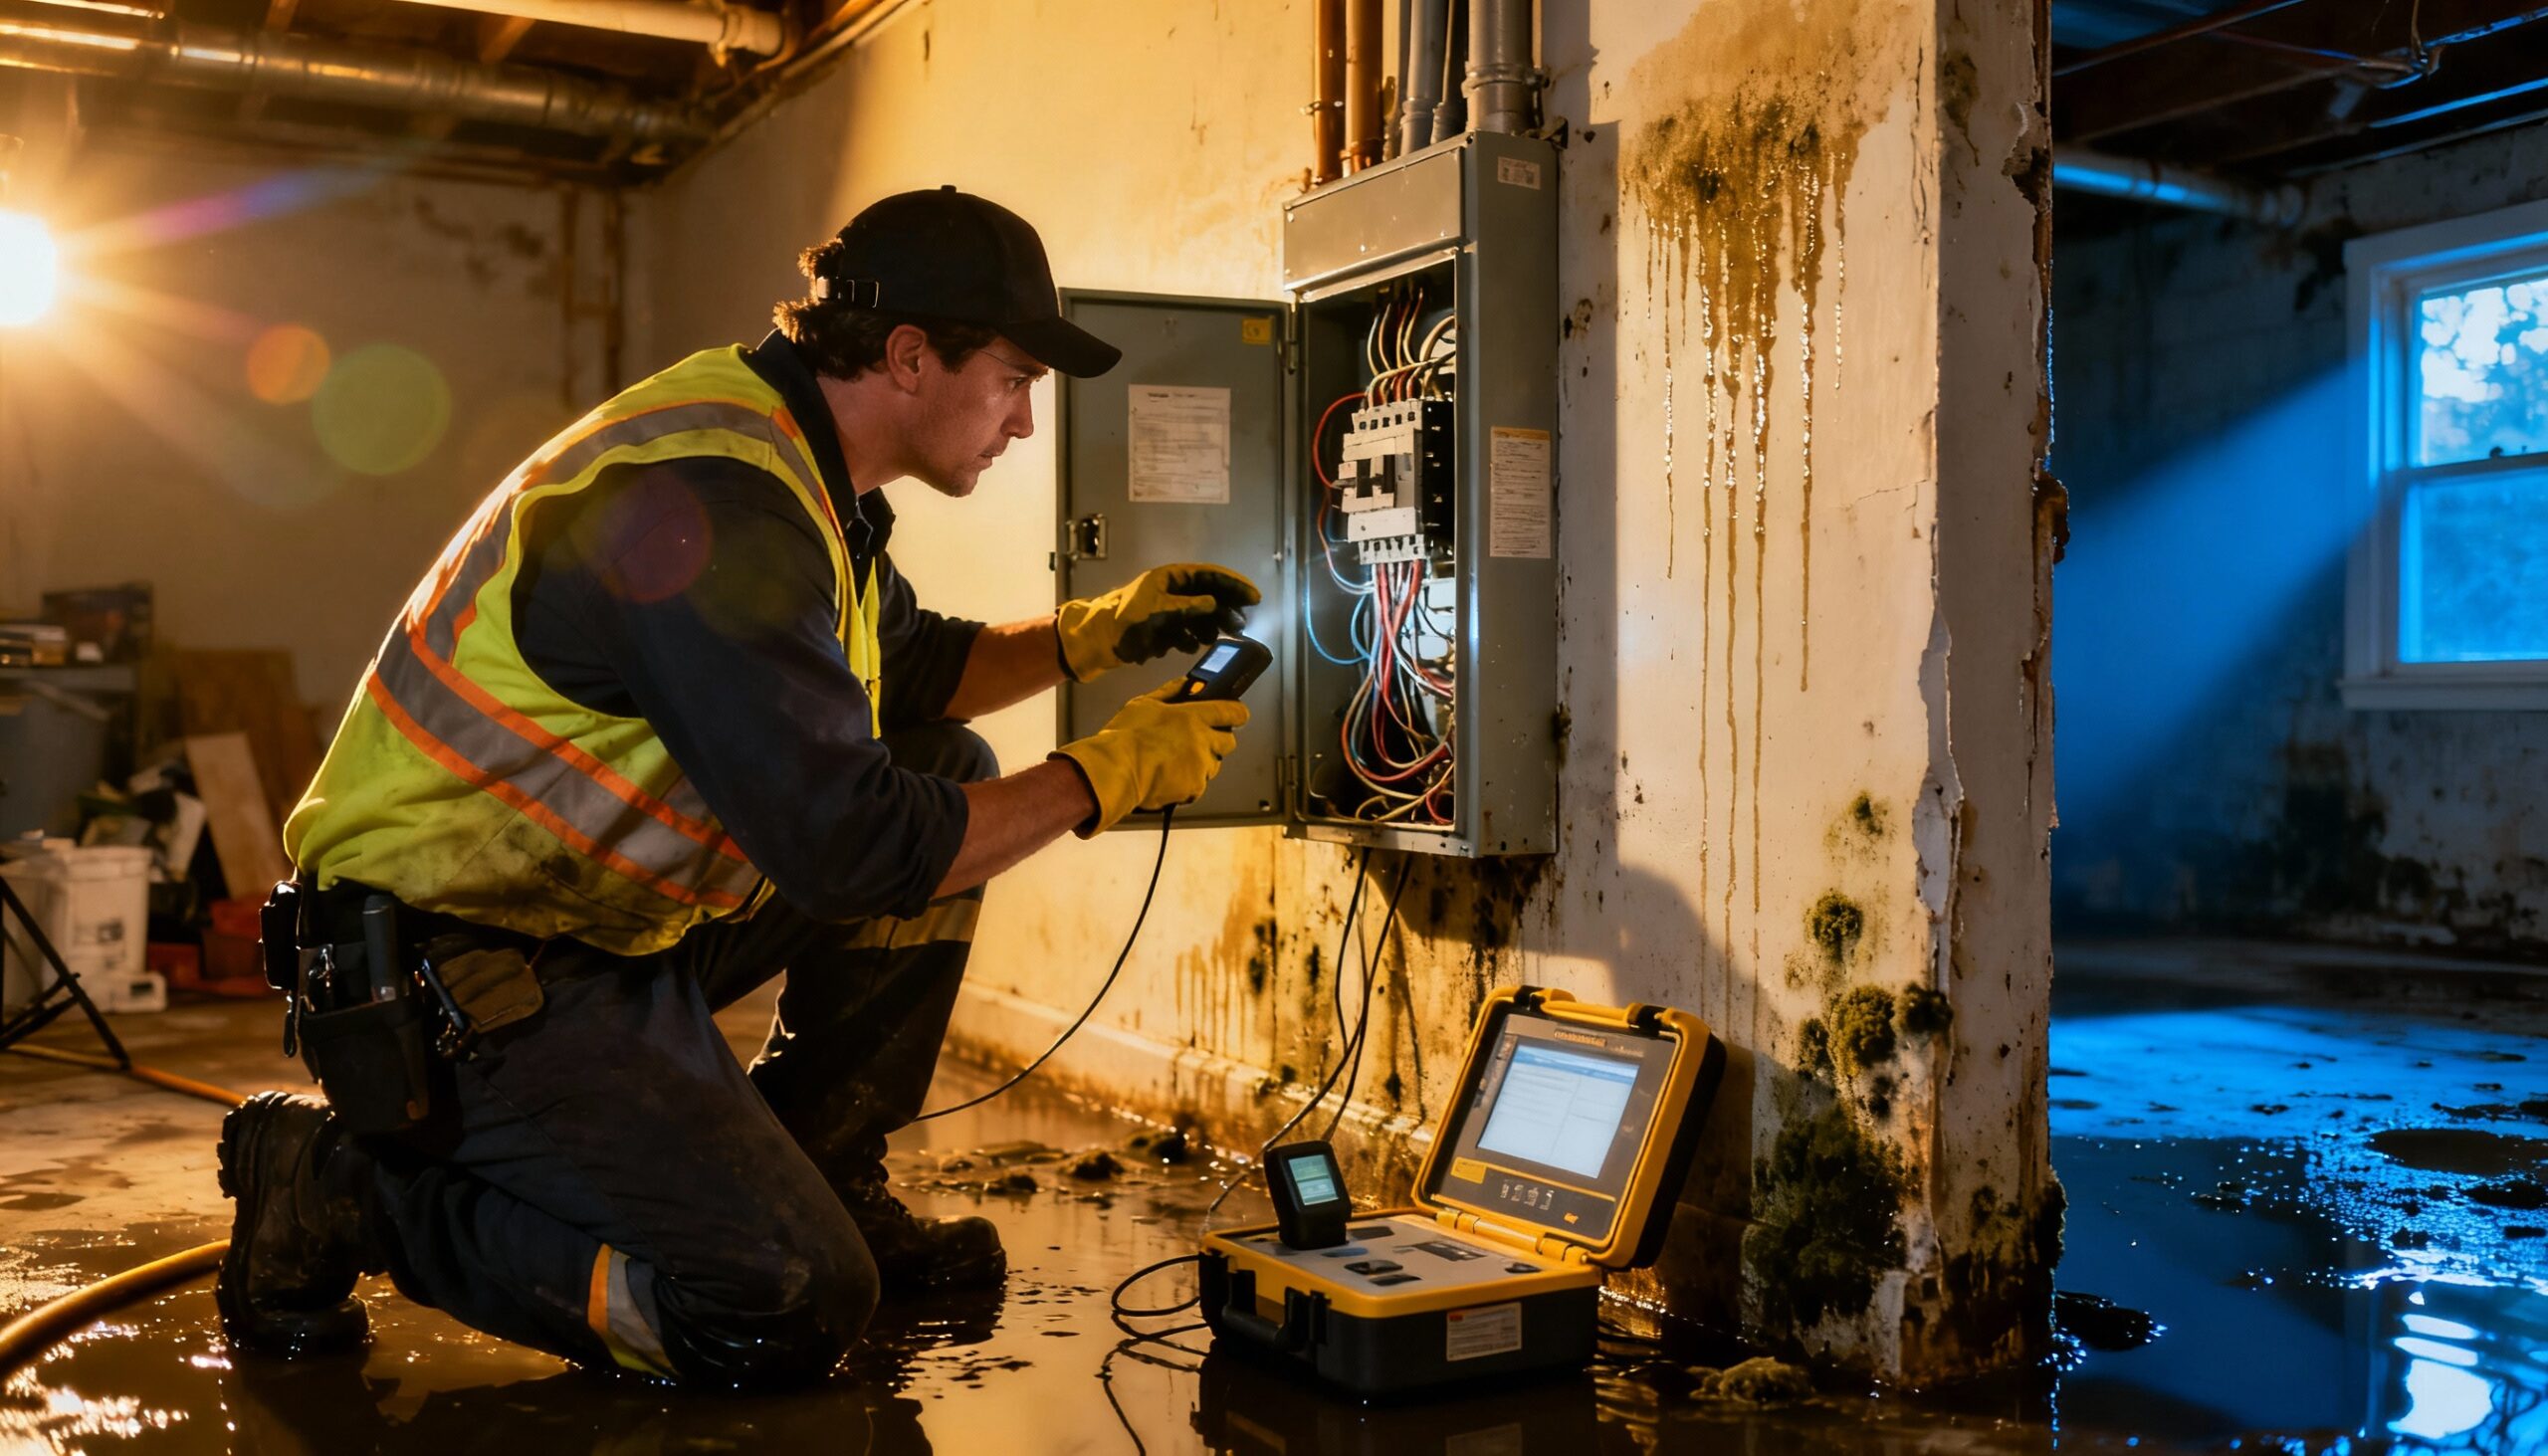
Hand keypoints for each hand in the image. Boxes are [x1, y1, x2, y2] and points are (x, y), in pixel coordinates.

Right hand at [1050, 681, 1249, 834]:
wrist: (1116, 771)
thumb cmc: (1125, 737)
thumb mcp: (1144, 703)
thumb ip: (1170, 691)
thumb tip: (1186, 683)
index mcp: (1193, 716)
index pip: (1232, 711)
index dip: (1237, 713)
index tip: (1237, 714)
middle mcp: (1202, 741)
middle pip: (1229, 742)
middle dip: (1218, 741)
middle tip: (1198, 741)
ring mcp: (1200, 766)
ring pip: (1214, 765)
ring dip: (1202, 762)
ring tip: (1175, 762)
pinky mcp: (1194, 788)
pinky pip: (1199, 785)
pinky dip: (1188, 783)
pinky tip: (1169, 777)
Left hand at [1054, 563, 1259, 680]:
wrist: (1095, 642)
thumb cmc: (1123, 622)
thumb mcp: (1160, 612)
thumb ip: (1189, 607)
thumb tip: (1214, 603)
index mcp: (1170, 578)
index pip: (1210, 575)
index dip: (1234, 585)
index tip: (1254, 597)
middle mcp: (1171, 590)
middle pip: (1208, 595)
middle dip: (1226, 610)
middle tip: (1240, 625)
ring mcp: (1166, 609)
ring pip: (1199, 615)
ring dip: (1211, 626)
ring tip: (1220, 638)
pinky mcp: (1161, 628)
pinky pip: (1185, 631)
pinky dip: (1192, 638)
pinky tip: (1193, 646)